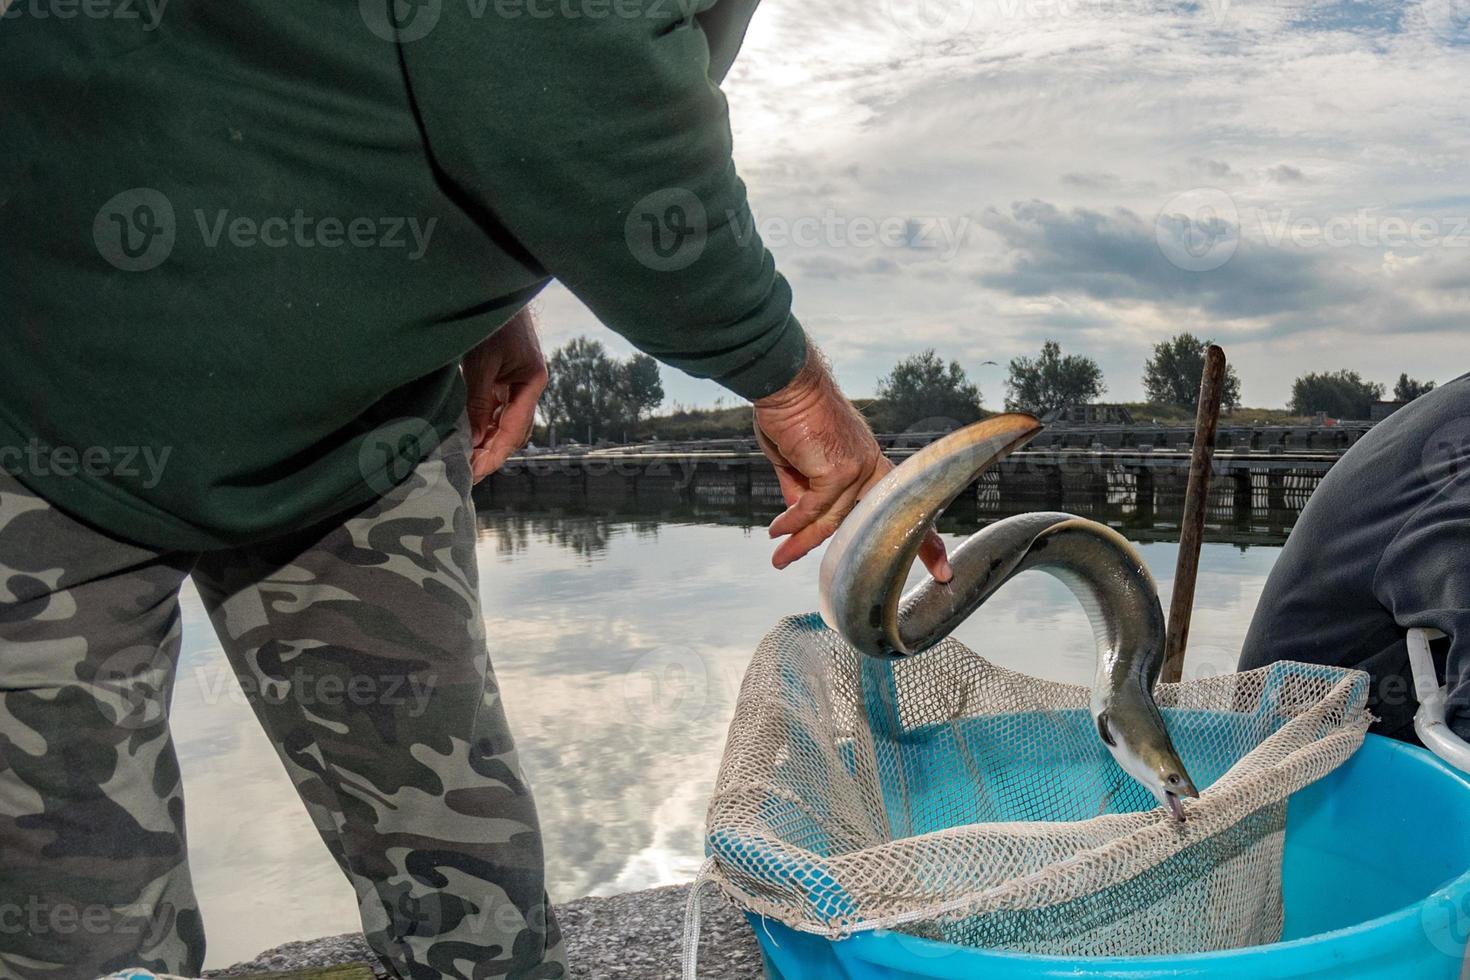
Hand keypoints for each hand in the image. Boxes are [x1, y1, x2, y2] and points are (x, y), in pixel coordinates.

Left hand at [463, 308, 547, 481]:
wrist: (491, 289)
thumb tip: (472, 439)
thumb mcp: (481, 363)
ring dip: (485, 440)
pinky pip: (494, 408)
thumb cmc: (492, 321)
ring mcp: (516, 383)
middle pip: (512, 431)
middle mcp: (528, 386)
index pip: (515, 429)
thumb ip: (478, 402)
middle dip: (491, 452)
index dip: (495, 453)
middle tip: (467, 473)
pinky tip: (466, 436)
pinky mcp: (502, 377)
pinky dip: (481, 424)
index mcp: (533, 382)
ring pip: (503, 422)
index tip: (475, 471)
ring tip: (464, 459)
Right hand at [753, 347, 950, 578]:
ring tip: (778, 557)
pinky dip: (791, 522)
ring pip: (832, 520)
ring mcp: (857, 469)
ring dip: (801, 540)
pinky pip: (812, 508)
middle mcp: (870, 467)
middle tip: (947, 575)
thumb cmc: (789, 415)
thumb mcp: (797, 461)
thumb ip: (802, 490)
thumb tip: (798, 518)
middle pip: (891, 518)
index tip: (945, 556)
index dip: (924, 528)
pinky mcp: (838, 471)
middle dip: (924, 547)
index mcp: (868, 463)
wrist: (785, 384)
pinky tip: (776, 533)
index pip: (902, 500)